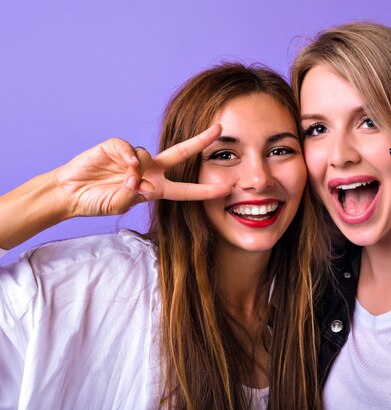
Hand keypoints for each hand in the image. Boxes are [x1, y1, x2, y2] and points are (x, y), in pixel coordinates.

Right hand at [53, 124, 231, 216]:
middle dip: (200, 141)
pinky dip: (126, 155)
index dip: (206, 190)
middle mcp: (150, 170)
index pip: (186, 190)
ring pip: (147, 154)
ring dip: (137, 170)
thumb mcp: (118, 206)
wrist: (70, 194)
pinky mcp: (116, 147)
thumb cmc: (97, 201)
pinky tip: (122, 164)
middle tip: (219, 129)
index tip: (227, 188)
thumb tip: (136, 178)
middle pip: (181, 153)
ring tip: (123, 182)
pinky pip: (127, 147)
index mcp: (156, 188)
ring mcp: (134, 158)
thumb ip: (130, 196)